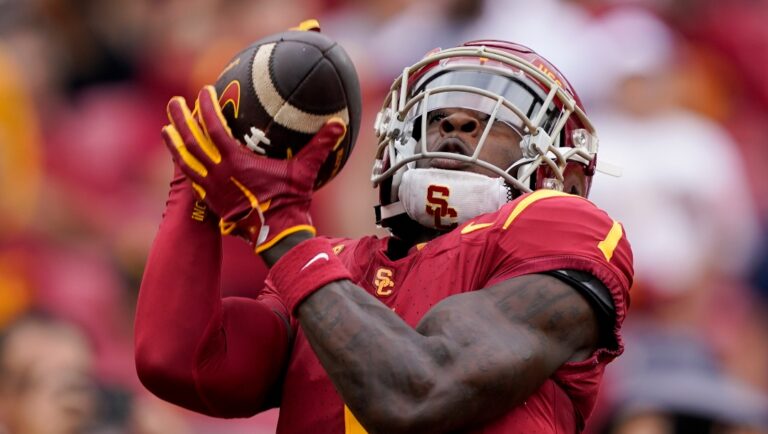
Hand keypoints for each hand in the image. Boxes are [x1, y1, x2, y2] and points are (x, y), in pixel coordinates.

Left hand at [162, 85, 346, 252]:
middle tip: (174, 102)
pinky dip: (184, 166)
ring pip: (186, 161)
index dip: (208, 107)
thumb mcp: (305, 172)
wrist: (275, 235)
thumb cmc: (289, 202)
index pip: (214, 127)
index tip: (204, 91)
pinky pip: (192, 180)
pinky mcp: (211, 202)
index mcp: (235, 162)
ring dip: (175, 143)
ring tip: (167, 128)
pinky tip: (181, 160)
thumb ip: (319, 146)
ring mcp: (211, 189)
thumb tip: (339, 124)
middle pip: (192, 140)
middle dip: (181, 119)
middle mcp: (217, 173)